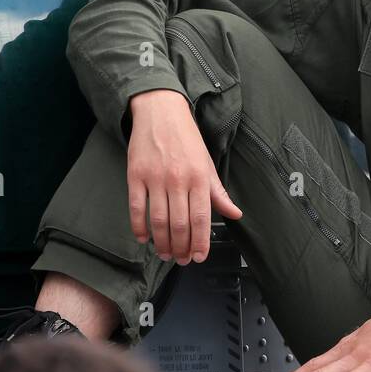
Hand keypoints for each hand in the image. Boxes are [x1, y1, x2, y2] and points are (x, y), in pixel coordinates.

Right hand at [126, 88, 241, 263]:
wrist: (160, 112)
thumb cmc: (187, 139)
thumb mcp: (207, 164)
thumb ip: (218, 193)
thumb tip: (235, 214)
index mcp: (199, 177)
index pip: (201, 218)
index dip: (200, 242)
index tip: (198, 257)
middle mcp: (178, 179)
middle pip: (179, 224)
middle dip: (181, 248)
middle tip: (180, 259)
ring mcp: (155, 178)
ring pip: (159, 220)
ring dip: (162, 242)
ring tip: (165, 253)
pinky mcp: (135, 175)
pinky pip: (136, 207)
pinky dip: (139, 227)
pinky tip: (144, 238)